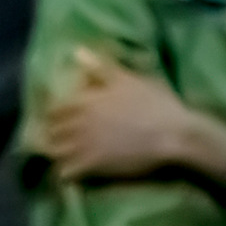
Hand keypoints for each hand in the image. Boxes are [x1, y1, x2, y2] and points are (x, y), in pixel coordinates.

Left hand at [37, 50, 225, 183]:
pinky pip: (66, 173)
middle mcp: (79, 123)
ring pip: (55, 152)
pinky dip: (65, 173)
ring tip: (63, 156)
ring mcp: (84, 145)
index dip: (54, 115)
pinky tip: (71, 173)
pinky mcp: (93, 166)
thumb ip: (99, 66)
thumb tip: (76, 52)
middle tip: (59, 139)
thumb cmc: (153, 102)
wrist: (173, 133)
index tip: (58, 119)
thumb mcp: (127, 78)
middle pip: (52, 131)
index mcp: (86, 100)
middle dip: (53, 135)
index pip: (54, 109)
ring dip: (56, 154)